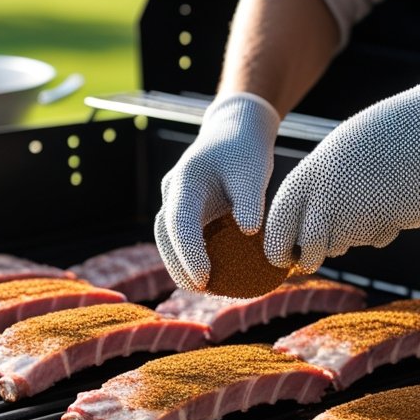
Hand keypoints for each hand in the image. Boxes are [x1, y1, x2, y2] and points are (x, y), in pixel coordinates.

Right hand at [154, 92, 280, 290]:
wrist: (236, 130)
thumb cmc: (246, 150)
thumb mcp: (254, 171)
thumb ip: (250, 200)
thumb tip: (248, 232)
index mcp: (186, 180)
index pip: (179, 222)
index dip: (188, 252)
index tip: (204, 278)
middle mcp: (174, 191)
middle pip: (165, 234)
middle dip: (177, 265)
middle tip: (200, 289)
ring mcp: (176, 200)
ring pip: (167, 237)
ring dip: (179, 263)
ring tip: (202, 288)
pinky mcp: (186, 208)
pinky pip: (181, 236)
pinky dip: (189, 255)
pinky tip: (208, 274)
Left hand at [263, 73, 419, 273]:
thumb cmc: (379, 134)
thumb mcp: (336, 153)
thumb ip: (317, 188)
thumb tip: (303, 228)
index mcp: (308, 176)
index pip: (279, 226)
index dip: (277, 248)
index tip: (282, 257)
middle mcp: (329, 198)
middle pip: (311, 249)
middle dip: (311, 257)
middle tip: (313, 256)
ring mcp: (361, 213)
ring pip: (344, 245)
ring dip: (349, 236)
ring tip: (366, 200)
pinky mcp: (391, 224)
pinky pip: (377, 238)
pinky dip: (380, 227)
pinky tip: (391, 198)